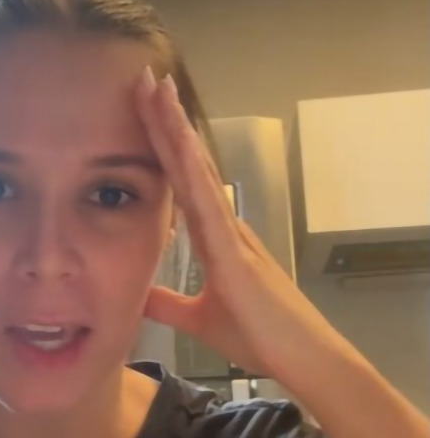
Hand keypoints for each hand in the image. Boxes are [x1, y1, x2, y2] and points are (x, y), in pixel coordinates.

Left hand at [135, 65, 354, 386]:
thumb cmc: (259, 336)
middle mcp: (225, 225)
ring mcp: (232, 233)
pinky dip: (192, 170)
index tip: (146, 111)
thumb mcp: (199, 318)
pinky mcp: (234, 252)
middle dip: (167, 123)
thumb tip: (139, 292)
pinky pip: (207, 204)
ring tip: (157, 91)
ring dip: (176, 132)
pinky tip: (178, 142)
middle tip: (146, 79)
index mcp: (217, 238)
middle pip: (190, 165)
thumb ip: (169, 303)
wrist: (299, 358)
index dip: (165, 146)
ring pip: (198, 173)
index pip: (183, 182)